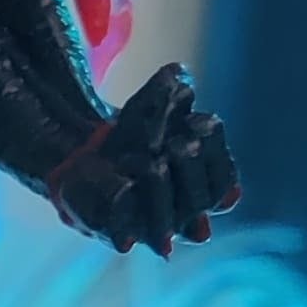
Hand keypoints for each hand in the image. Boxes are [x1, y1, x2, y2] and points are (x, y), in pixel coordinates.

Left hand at [44, 63, 239, 255]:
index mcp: (200, 185)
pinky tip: (125, 193)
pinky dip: (125, 216)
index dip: (218, 153)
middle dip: (193, 169)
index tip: (204, 122)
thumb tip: (178, 74)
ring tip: (153, 162)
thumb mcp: (148, 105)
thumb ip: (167, 90)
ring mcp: (150, 226)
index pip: (224, 179)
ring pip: (166, 223)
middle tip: (178, 143)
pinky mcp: (115, 232)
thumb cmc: (130, 133)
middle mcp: (182, 212)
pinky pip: (123, 232)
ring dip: (162, 191)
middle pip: (201, 201)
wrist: (82, 157)